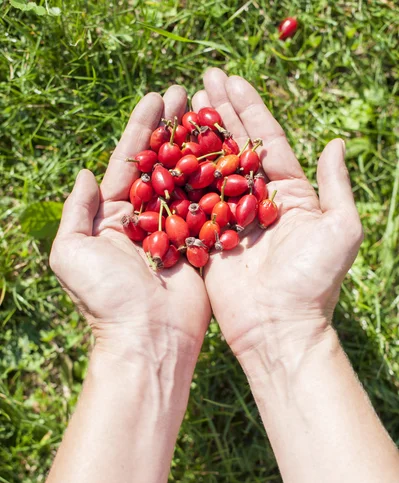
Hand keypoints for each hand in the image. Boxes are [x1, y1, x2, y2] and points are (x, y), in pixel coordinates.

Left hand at [50, 87, 209, 358]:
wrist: (148, 338)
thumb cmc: (106, 299)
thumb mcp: (72, 253)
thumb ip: (76, 212)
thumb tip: (84, 173)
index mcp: (113, 218)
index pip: (128, 163)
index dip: (142, 129)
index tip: (157, 97)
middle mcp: (145, 220)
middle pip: (161, 165)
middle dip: (173, 129)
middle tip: (188, 93)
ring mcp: (176, 232)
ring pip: (189, 180)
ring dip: (198, 147)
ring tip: (210, 113)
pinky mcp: (201, 245)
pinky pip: (210, 207)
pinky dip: (219, 181)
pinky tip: (231, 152)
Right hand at [193, 69, 362, 358]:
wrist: (278, 328)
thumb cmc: (313, 282)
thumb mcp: (340, 229)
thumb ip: (335, 186)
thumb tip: (336, 143)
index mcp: (288, 195)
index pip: (267, 142)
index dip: (250, 111)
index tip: (231, 80)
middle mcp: (257, 203)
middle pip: (235, 149)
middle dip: (220, 114)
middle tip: (201, 80)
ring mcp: (229, 220)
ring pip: (210, 170)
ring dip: (196, 138)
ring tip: (181, 105)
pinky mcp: (206, 239)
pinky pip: (190, 204)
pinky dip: (178, 178)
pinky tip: (164, 150)